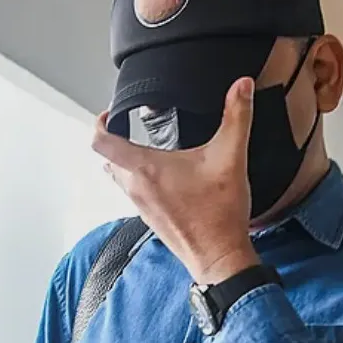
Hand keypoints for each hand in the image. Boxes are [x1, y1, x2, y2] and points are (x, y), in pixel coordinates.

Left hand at [91, 77, 260, 283]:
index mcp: (145, 168)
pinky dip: (141, 180)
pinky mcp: (151, 218)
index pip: (101, 142)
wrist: (219, 256)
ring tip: (148, 147)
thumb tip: (242, 85)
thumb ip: (237, 117)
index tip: (111, 112)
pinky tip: (166, 177)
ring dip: (127, 161)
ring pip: (120, 177)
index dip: (100, 122)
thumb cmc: (219, 214)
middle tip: (131, 126)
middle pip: (108, 158)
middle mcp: (136, 187)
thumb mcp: (231, 157)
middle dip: (116, 139)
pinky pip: (135, 193)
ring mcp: (141, 205)